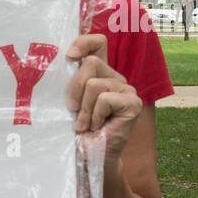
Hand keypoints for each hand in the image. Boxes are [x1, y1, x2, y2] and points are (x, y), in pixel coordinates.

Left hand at [66, 33, 141, 161]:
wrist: (88, 156)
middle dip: (74, 90)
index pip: (98, 44)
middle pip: (90, 64)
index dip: (84, 42)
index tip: (69, 55)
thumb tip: (64, 58)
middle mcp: (115, 77)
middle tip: (74, 112)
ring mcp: (127, 89)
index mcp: (99, 73)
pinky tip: (97, 126)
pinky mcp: (133, 103)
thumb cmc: (76, 130)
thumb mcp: (68, 100)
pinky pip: (104, 99)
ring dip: (84, 109)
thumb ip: (70, 80)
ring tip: (86, 123)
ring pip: (94, 84)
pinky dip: (95, 115)